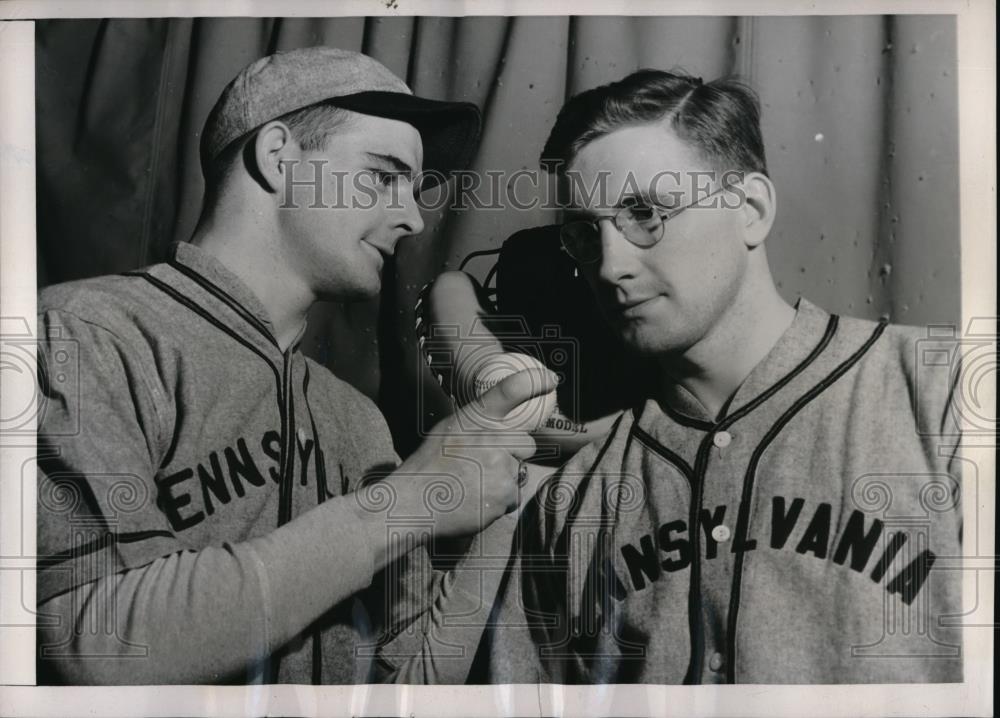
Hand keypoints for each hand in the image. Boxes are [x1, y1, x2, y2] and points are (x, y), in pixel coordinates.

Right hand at [389, 367, 557, 538]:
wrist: (413, 502)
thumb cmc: (428, 467)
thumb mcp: (448, 431)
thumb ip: (476, 425)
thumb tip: (498, 426)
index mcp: (474, 418)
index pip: (509, 391)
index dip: (532, 381)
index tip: (550, 379)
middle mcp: (492, 438)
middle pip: (526, 444)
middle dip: (513, 455)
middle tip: (483, 467)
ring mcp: (501, 466)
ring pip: (519, 472)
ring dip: (504, 481)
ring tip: (474, 486)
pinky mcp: (505, 493)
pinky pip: (513, 496)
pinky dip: (499, 503)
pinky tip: (476, 501)